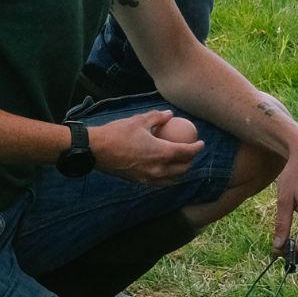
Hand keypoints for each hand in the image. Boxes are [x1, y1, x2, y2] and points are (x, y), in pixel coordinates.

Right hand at [88, 109, 203, 185]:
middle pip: (182, 169)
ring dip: (180, 171)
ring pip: (172, 179)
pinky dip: (167, 177)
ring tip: (180, 162)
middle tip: (190, 152)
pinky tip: (164, 169)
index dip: (197, 148)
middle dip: (190, 161)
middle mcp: (158, 169)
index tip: (201, 143)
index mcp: (161, 153)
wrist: (96, 150)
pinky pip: (160, 182)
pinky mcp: (140, 182)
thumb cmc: (117, 133)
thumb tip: (170, 114)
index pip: (186, 152)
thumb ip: (157, 117)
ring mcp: (148, 178)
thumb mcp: (139, 120)